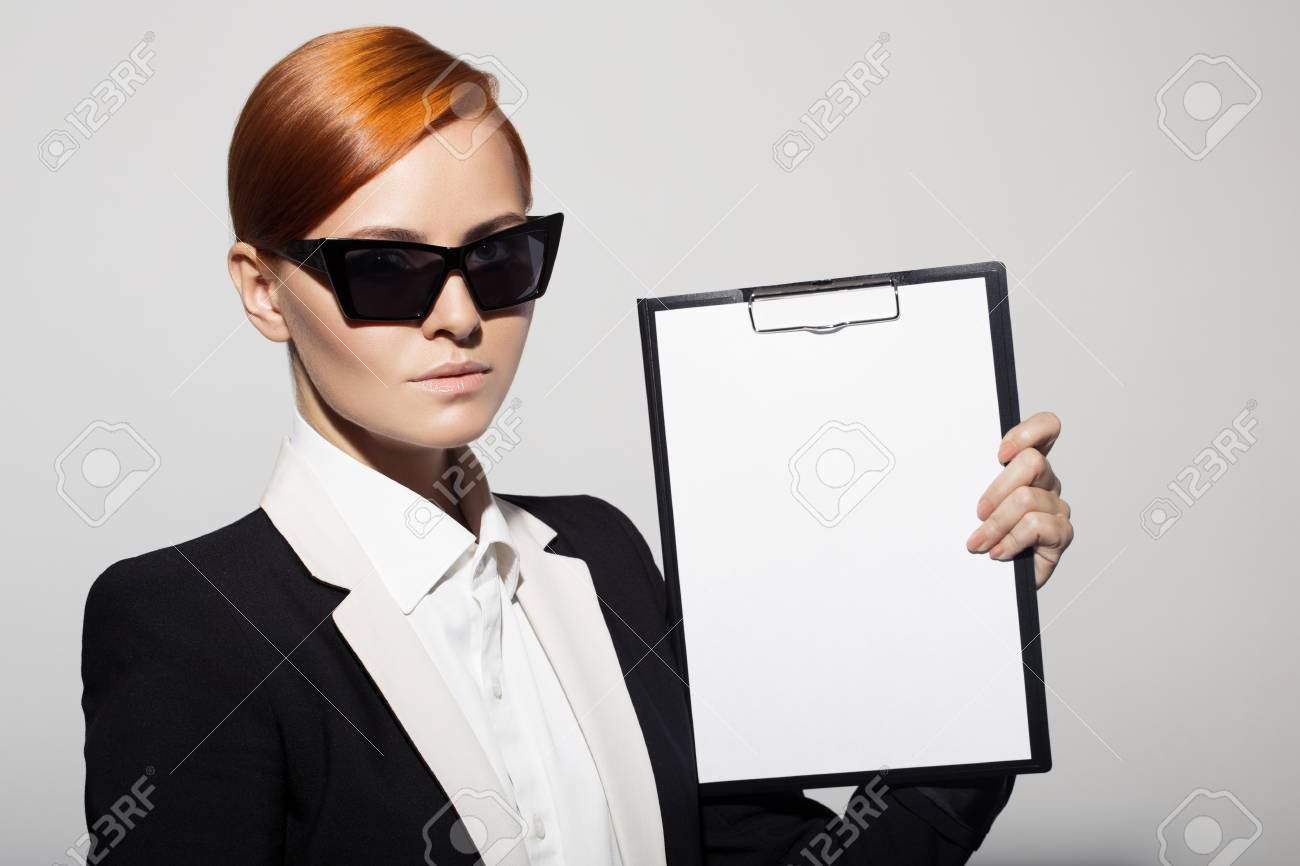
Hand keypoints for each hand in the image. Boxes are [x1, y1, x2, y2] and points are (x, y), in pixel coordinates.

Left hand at [965, 411, 1071, 588]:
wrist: (990, 581)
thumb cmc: (981, 536)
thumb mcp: (968, 503)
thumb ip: (970, 478)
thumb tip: (944, 464)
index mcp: (1026, 466)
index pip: (1046, 428)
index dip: (1028, 433)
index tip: (1000, 455)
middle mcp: (1045, 482)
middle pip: (1032, 462)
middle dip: (997, 489)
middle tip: (979, 513)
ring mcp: (1055, 508)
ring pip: (1027, 498)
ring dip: (997, 524)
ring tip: (980, 542)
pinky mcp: (1061, 534)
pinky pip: (1037, 526)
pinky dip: (1011, 540)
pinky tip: (999, 552)